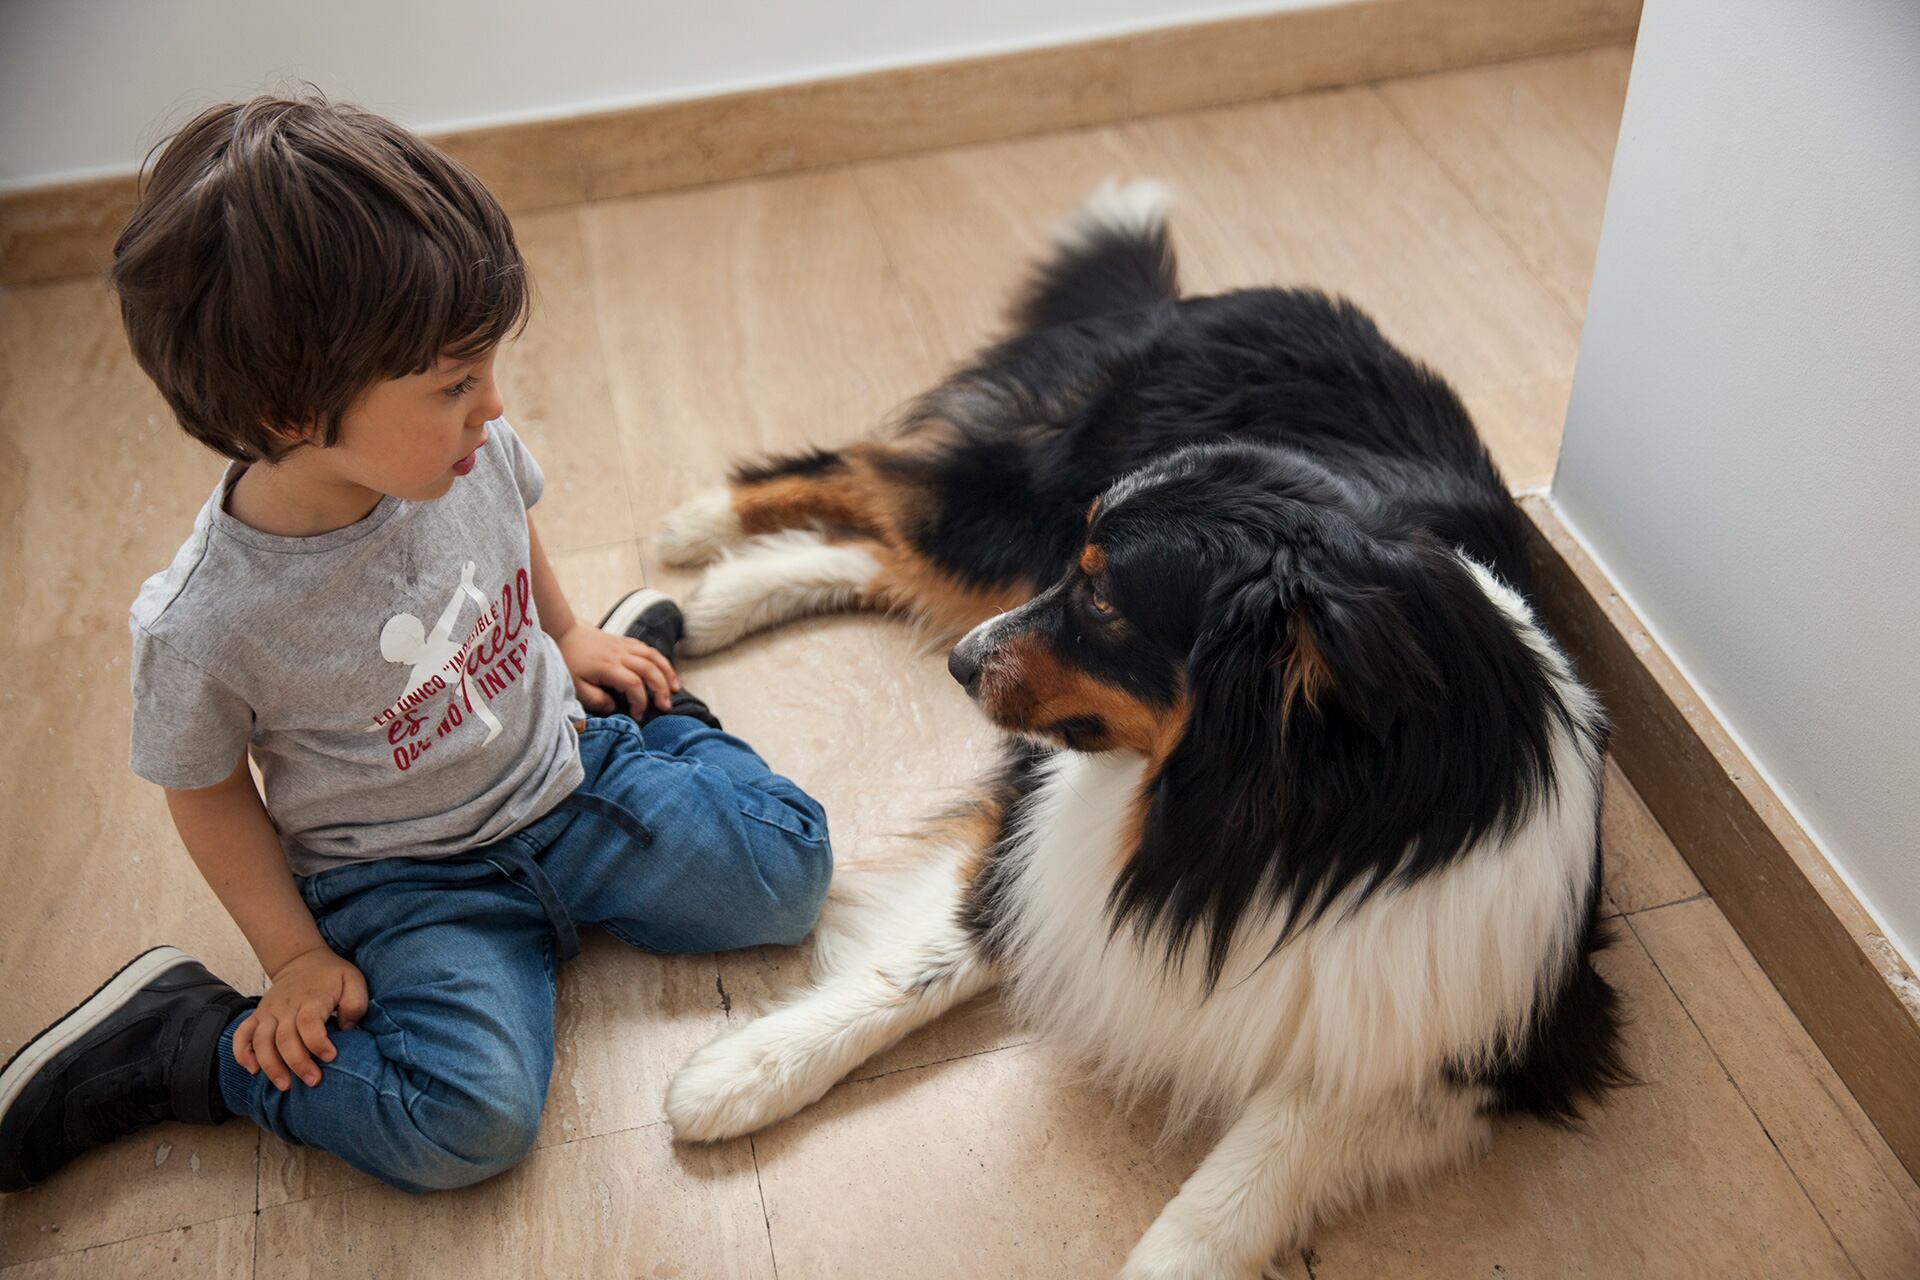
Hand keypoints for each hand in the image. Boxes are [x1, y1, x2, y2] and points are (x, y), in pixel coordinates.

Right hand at [232, 946, 368, 1090]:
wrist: (302, 961)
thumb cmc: (331, 976)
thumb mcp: (353, 981)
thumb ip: (355, 1003)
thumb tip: (347, 1027)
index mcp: (311, 998)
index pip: (308, 1022)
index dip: (317, 1042)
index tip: (331, 1057)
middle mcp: (286, 1006)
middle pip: (284, 1038)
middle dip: (297, 1063)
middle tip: (313, 1081)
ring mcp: (268, 1012)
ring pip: (261, 1041)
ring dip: (271, 1065)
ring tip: (285, 1085)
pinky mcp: (257, 1016)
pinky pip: (241, 1034)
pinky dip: (242, 1053)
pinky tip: (252, 1070)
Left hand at [556, 623, 679, 713]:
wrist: (564, 634)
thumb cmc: (569, 663)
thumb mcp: (576, 687)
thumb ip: (596, 699)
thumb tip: (614, 707)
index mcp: (608, 667)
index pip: (634, 684)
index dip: (641, 701)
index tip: (638, 715)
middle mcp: (620, 654)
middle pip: (650, 669)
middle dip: (661, 689)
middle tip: (666, 706)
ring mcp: (624, 645)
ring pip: (653, 656)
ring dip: (667, 672)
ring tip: (675, 688)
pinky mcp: (624, 641)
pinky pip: (647, 648)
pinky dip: (659, 660)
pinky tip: (663, 671)